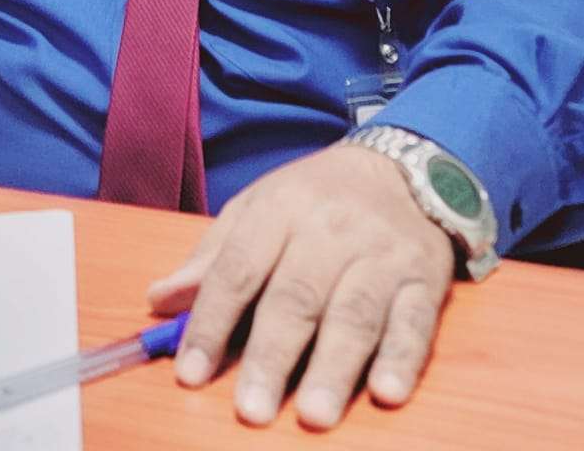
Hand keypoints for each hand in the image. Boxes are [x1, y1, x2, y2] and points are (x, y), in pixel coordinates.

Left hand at [146, 142, 454, 428]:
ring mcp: (381, 256)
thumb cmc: (316, 198)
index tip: (190, 373)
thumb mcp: (257, 208)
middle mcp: (330, 231)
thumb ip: (212, 258)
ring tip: (313, 415)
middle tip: (252, 410)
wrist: (402, 168)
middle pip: (296, 298)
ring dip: (334, 368)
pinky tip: (386, 392)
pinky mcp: (425, 280)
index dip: (211, 323)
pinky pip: (415, 322)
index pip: (238, 270)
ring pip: (355, 314)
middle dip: (271, 357)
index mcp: (279, 210)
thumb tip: (159, 301)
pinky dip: (401, 358)